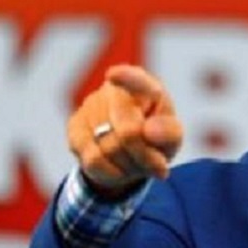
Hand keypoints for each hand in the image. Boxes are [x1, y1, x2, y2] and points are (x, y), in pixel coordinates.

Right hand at [67, 65, 182, 198]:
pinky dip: (111, 172)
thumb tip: (149, 131)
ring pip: (108, 149)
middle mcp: (114, 90)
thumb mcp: (172, 137)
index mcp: (144, 86)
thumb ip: (169, 132)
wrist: (131, 153)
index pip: (135, 80)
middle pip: (128, 133)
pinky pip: (93, 160)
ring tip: (138, 165)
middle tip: (158, 165)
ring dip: (129, 166)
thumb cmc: (156, 137)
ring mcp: (90, 106)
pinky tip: (120, 170)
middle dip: (144, 156)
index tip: (114, 75)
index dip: (125, 78)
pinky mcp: (74, 128)